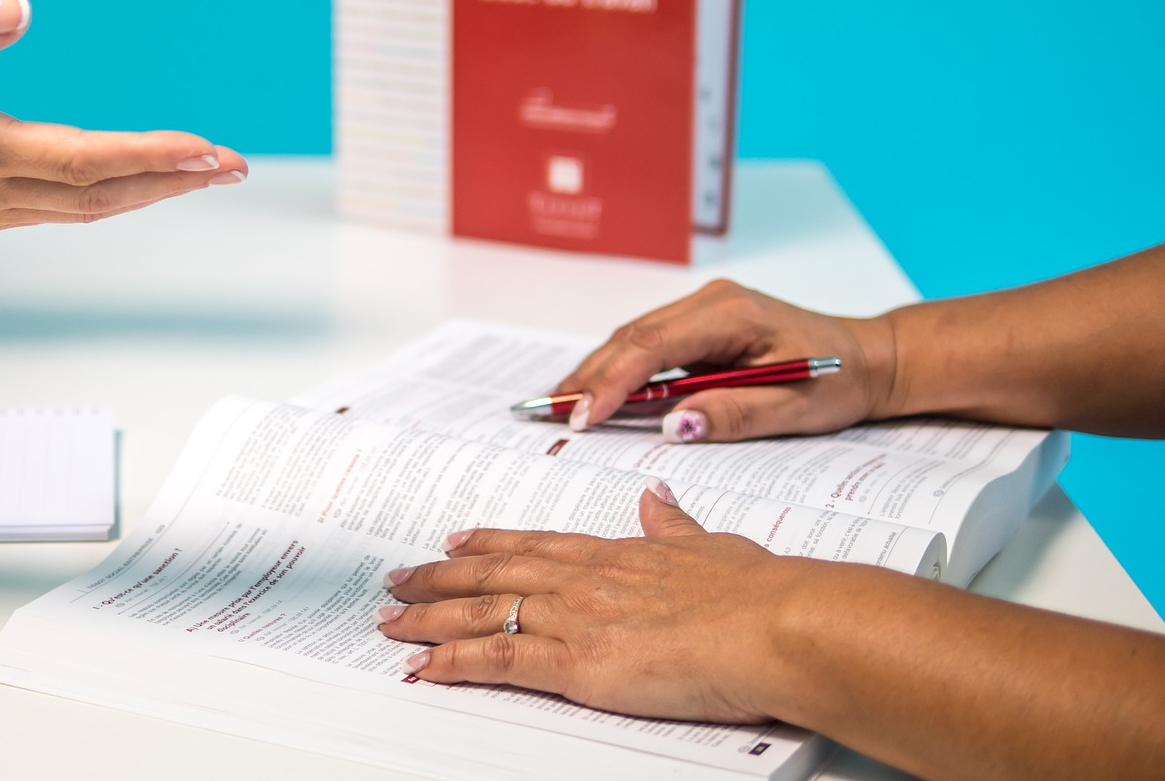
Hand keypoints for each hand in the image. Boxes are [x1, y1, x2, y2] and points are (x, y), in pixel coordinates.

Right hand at [0, 0, 243, 245]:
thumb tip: (20, 9)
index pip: (80, 158)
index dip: (148, 155)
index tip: (204, 148)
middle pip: (100, 193)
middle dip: (173, 178)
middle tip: (235, 163)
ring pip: (85, 208)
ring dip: (149, 190)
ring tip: (207, 170)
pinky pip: (60, 208)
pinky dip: (110, 195)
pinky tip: (140, 180)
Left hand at [377, 482, 812, 722]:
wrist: (774, 625)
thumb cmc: (759, 594)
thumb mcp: (714, 546)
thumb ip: (676, 526)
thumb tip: (656, 497)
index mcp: (617, 554)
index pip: (537, 545)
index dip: (491, 543)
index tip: (456, 540)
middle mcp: (585, 579)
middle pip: (494, 574)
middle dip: (439, 578)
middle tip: (398, 579)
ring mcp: (576, 618)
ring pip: (482, 612)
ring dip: (429, 618)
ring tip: (390, 622)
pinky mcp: (576, 664)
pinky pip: (498, 660)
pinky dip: (453, 663)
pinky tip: (422, 667)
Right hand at [555, 280, 899, 441]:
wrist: (869, 358)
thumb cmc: (838, 381)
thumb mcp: (796, 408)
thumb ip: (735, 414)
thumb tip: (674, 426)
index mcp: (732, 314)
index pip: (655, 346)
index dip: (612, 381)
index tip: (584, 416)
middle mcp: (711, 302)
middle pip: (633, 337)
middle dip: (590, 376)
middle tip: (552, 414)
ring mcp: (703, 309)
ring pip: (634, 338)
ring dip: (597, 371)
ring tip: (561, 405)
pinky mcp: (700, 324)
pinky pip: (648, 343)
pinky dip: (618, 368)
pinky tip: (595, 391)